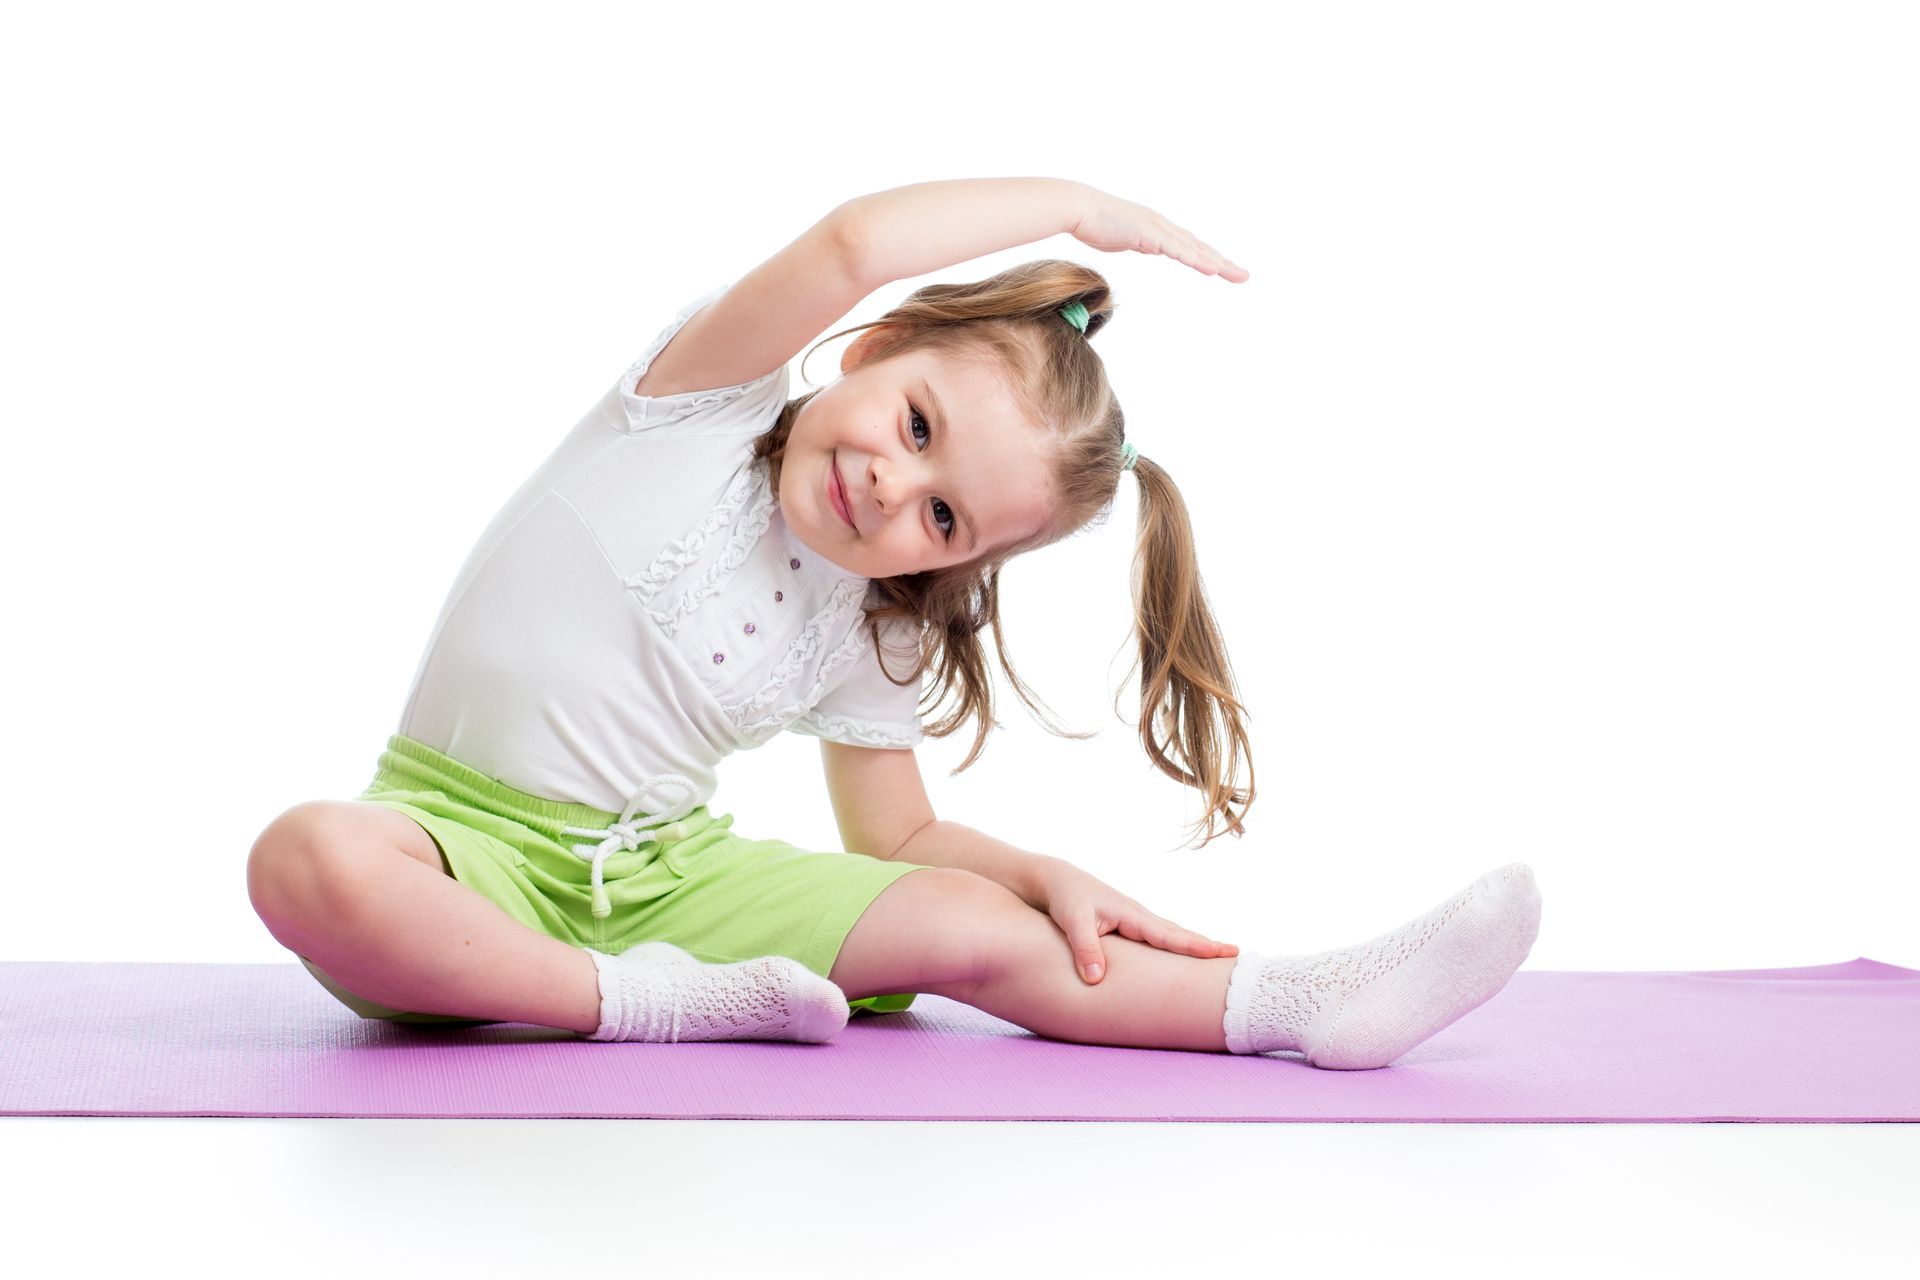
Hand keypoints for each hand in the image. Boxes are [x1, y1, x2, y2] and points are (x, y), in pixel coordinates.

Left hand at [1030, 856, 1239, 984]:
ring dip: (1193, 947)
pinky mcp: (1125, 928)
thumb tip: (1096, 980)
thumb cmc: (1065, 897)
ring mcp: (1134, 922)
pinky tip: (1179, 958)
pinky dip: (1173, 948)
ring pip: (1170, 938)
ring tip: (1218, 959)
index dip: (1198, 947)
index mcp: (1133, 915)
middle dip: (1207, 946)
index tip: (1227, 952)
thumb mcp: (1073, 921)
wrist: (1054, 879)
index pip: (1171, 936)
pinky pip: (1156, 941)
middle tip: (1238, 956)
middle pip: (1179, 935)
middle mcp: (1139, 918)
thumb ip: (1086, 949)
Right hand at [1069, 188, 1250, 281]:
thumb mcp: (1124, 238)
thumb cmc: (1095, 223)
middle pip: (1199, 247)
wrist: (1081, 208)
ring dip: (1217, 263)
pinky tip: (1211, 268)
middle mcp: (1164, 227)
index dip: (1208, 258)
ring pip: (1194, 249)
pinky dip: (1196, 259)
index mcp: (1158, 230)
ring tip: (1236, 275)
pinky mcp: (1151, 234)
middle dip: (1222, 263)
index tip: (1223, 270)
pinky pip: (1178, 250)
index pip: (1189, 247)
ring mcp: (1159, 229)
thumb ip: (1141, 242)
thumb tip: (1151, 247)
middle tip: (1243, 276)